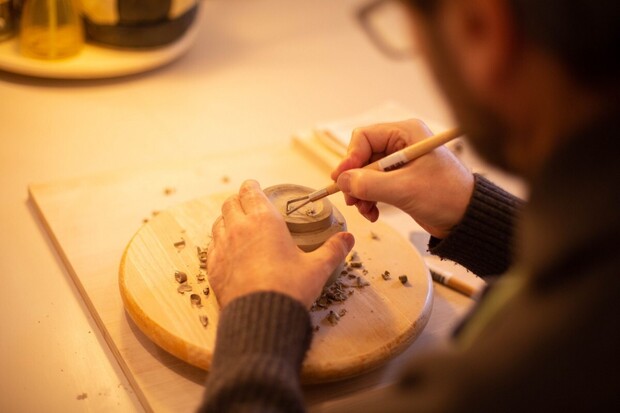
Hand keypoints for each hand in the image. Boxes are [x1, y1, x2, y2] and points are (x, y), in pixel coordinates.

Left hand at [207, 180, 354, 308]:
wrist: (260, 318)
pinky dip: (219, 243)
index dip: (251, 186)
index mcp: (264, 220)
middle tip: (247, 204)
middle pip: (230, 204)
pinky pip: (212, 247)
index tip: (254, 186)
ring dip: (227, 220)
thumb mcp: (317, 268)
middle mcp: (239, 228)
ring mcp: (222, 248)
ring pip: (218, 223)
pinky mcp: (213, 267)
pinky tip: (227, 251)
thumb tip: (348, 239)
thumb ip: (333, 250)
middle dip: (238, 201)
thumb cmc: (290, 288)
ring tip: (237, 225)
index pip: (250, 192)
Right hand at [331, 119, 473, 238]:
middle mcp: (401, 143)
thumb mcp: (404, 189)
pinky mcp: (400, 180)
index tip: (341, 179)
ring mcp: (399, 163)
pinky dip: (369, 199)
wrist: (468, 218)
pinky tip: (373, 213)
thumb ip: (370, 184)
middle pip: (361, 156)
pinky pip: (374, 186)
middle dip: (355, 180)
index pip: (364, 137)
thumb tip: (342, 181)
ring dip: (360, 193)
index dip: (350, 158)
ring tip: (364, 210)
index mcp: (406, 133)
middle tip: (351, 199)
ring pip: (365, 173)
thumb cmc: (447, 196)